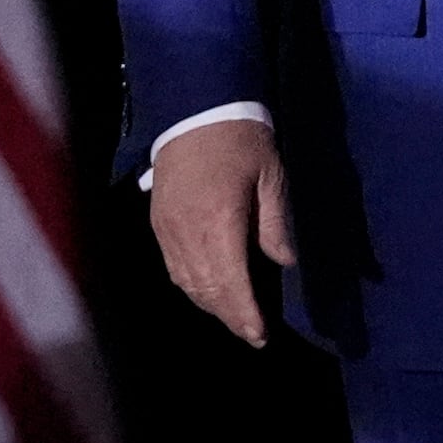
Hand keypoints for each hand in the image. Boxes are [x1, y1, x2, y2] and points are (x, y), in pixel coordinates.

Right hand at [149, 117, 295, 345]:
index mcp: (219, 222)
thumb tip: (285, 262)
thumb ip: (276, 223)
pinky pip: (173, 267)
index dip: (245, 314)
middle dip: (230, 317)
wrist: (194, 108)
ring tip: (234, 317)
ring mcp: (168, 230)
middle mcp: (188, 233)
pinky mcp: (158, 222)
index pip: (231, 284)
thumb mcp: (270, 176)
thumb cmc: (240, 139)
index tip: (260, 335)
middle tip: (252, 334)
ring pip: (187, 283)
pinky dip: (191, 287)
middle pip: (207, 290)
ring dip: (210, 306)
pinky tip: (207, 290)